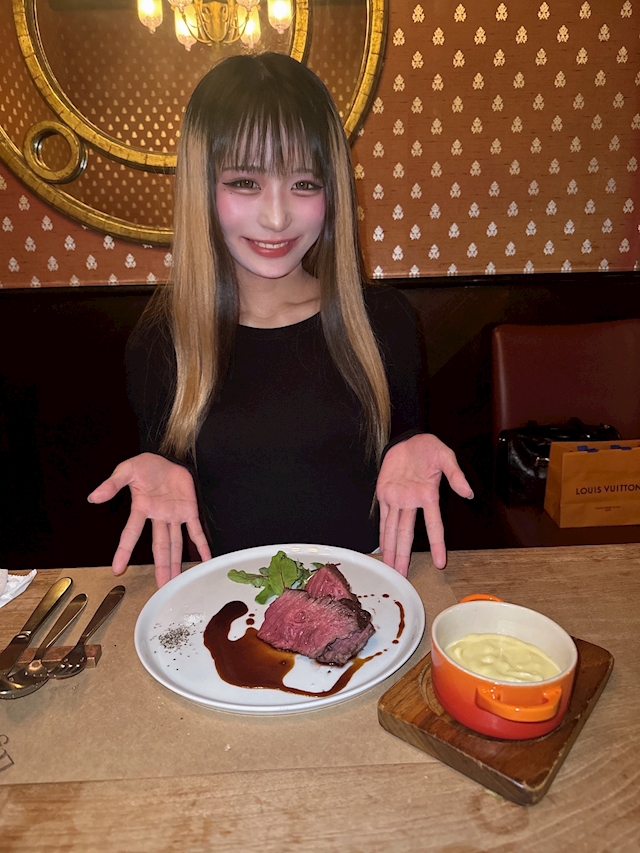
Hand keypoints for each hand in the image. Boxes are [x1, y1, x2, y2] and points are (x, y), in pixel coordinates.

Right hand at [88, 453, 211, 587]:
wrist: (167, 458)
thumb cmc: (145, 466)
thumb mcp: (127, 471)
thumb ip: (112, 484)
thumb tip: (93, 497)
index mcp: (141, 508)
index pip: (131, 534)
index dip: (124, 551)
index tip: (117, 569)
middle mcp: (158, 517)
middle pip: (160, 546)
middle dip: (160, 566)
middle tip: (161, 586)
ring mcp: (174, 515)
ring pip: (176, 543)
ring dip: (176, 562)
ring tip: (175, 581)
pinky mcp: (189, 510)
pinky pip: (195, 530)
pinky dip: (201, 544)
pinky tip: (205, 558)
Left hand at [376, 434, 472, 575]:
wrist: (408, 439)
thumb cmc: (428, 448)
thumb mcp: (445, 456)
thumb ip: (455, 474)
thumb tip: (467, 492)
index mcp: (428, 495)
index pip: (434, 525)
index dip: (437, 544)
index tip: (440, 562)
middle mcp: (412, 502)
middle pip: (408, 534)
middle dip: (405, 554)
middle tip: (404, 574)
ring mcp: (398, 499)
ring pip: (394, 529)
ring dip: (392, 548)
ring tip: (391, 567)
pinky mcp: (385, 493)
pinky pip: (383, 517)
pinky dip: (382, 532)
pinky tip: (383, 546)